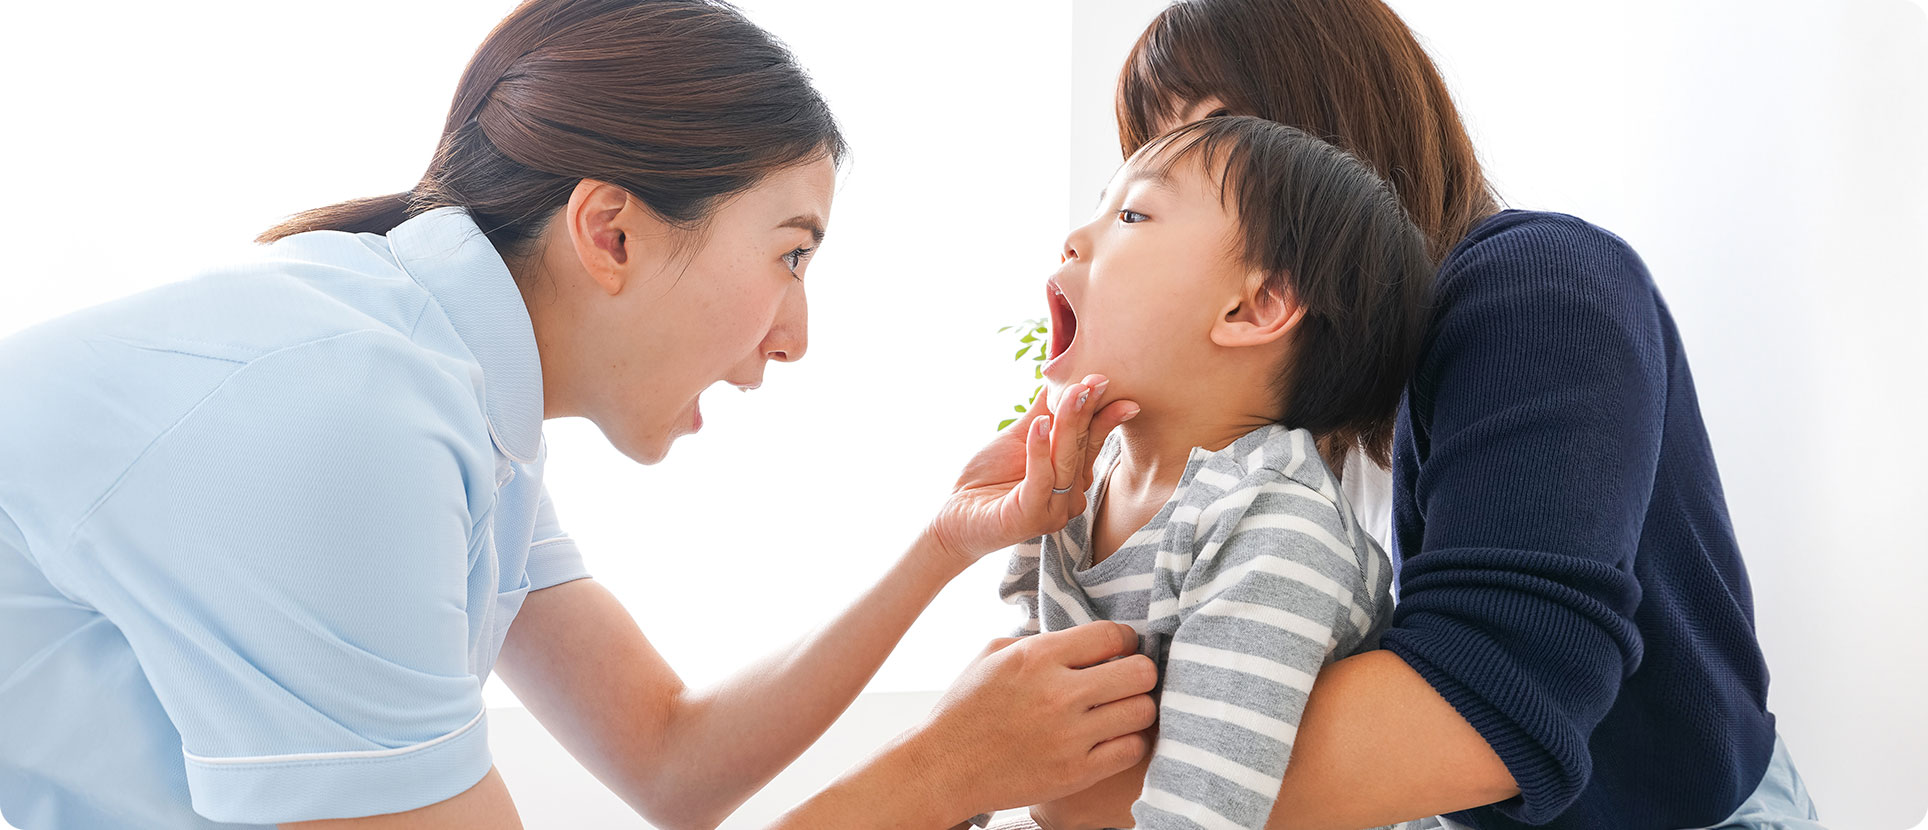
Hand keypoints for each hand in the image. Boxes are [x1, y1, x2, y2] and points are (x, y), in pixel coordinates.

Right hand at [900, 621, 1158, 819]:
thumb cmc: (966, 707)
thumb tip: (1083, 636)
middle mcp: (1057, 694)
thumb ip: (1040, 640)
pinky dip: (1129, 742)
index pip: (1112, 635)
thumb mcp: (992, 654)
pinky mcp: (1075, 773)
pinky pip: (1132, 750)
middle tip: (1128, 679)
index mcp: (1036, 657)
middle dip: (1139, 671)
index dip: (1124, 639)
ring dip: (1137, 707)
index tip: (1121, 648)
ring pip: (1142, 711)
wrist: (944, 768)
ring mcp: (1069, 736)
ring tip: (1121, 709)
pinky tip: (1113, 737)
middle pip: (1140, 671)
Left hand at [927, 375, 1138, 565]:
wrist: (956, 515)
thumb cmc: (988, 478)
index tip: (1106, 381)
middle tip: (1096, 380)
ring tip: (1072, 393)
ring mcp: (1054, 510)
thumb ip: (1042, 410)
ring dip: (1068, 424)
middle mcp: (1070, 496)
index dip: (1100, 411)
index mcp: (1072, 477)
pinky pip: (1041, 480)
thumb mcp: (1019, 436)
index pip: (1090, 439)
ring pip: (1065, 461)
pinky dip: (1040, 451)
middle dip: (1087, 411)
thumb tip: (1060, 371)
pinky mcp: (1031, 518)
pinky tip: (1038, 425)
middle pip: (1081, 447)